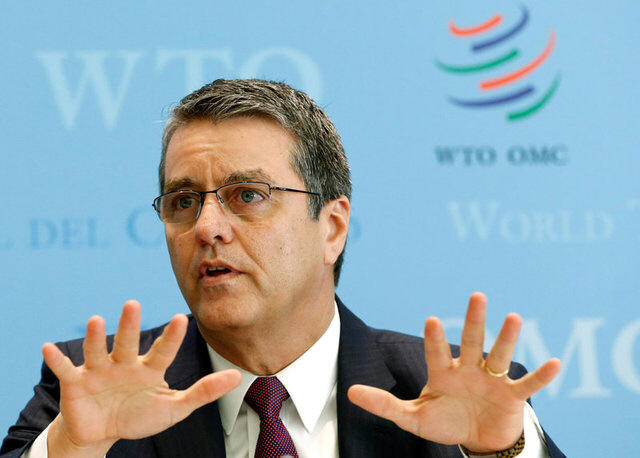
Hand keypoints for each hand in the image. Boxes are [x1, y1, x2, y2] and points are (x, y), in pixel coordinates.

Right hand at [43, 300, 240, 455]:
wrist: (103, 431)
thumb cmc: (139, 415)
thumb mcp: (173, 408)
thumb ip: (204, 392)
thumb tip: (237, 376)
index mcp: (149, 368)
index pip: (163, 350)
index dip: (171, 337)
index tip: (182, 319)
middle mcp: (124, 363)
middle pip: (128, 342)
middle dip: (130, 325)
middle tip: (133, 305)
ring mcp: (99, 370)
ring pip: (98, 350)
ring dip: (95, 337)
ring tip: (96, 321)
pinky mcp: (76, 383)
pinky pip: (66, 369)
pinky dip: (57, 360)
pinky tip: (49, 348)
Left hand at [348, 292, 560, 453]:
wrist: (476, 439)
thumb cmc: (444, 422)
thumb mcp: (413, 417)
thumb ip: (384, 404)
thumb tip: (350, 392)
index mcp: (443, 373)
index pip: (437, 353)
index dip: (435, 339)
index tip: (431, 320)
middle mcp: (469, 370)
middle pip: (472, 342)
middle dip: (474, 321)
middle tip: (477, 296)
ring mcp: (492, 381)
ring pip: (500, 356)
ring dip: (507, 338)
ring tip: (513, 317)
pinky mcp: (513, 396)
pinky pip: (527, 385)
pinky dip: (541, 376)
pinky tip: (555, 362)